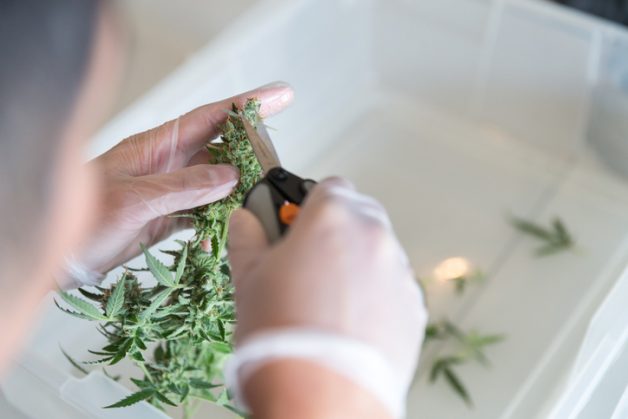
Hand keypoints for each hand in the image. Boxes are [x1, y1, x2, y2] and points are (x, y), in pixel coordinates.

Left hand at [65, 82, 293, 285]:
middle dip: (251, 154)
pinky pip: (203, 215)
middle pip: (221, 150)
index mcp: (158, 146)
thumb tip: (229, 178)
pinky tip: (215, 239)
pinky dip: (214, 226)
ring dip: (235, 197)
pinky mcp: (169, 217)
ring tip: (253, 207)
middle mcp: (169, 164)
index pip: (211, 118)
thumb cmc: (85, 219)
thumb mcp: (135, 200)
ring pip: (216, 186)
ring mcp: (171, 191)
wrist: (61, 255)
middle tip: (276, 164)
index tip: (281, 95)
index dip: (247, 105)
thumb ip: (184, 187)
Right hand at [228, 178, 426, 417]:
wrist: (322, 398)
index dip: (308, 203)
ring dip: (355, 262)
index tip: (294, 224)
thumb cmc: (282, 338)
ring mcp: (399, 272)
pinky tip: (347, 321)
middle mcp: (374, 237)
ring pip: (376, 251)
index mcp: (334, 218)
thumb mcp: (247, 279)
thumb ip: (247, 237)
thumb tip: (245, 220)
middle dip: (335, 229)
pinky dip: (374, 294)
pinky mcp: (413, 306)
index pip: (328, 186)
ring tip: (324, 301)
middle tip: (306, 261)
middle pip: (358, 214)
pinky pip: (392, 286)